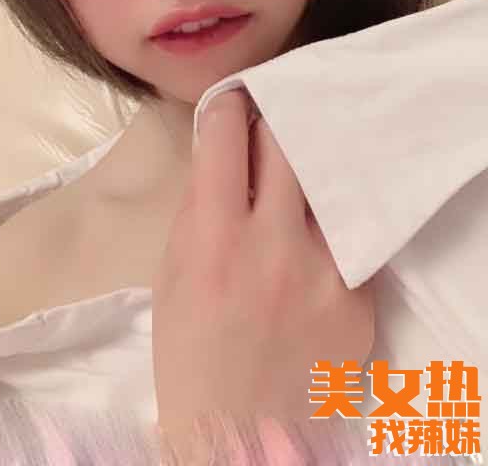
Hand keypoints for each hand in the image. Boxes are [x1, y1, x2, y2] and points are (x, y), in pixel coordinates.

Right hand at [152, 90, 373, 455]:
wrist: (241, 432)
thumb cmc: (190, 352)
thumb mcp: (172, 274)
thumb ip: (199, 209)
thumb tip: (222, 154)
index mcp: (214, 239)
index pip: (228, 137)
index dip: (228, 107)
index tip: (232, 103)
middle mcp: (276, 246)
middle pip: (291, 143)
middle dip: (275, 126)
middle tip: (270, 130)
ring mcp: (327, 272)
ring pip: (329, 182)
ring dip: (309, 173)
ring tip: (300, 178)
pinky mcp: (362, 298)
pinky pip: (350, 237)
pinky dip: (331, 227)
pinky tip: (316, 241)